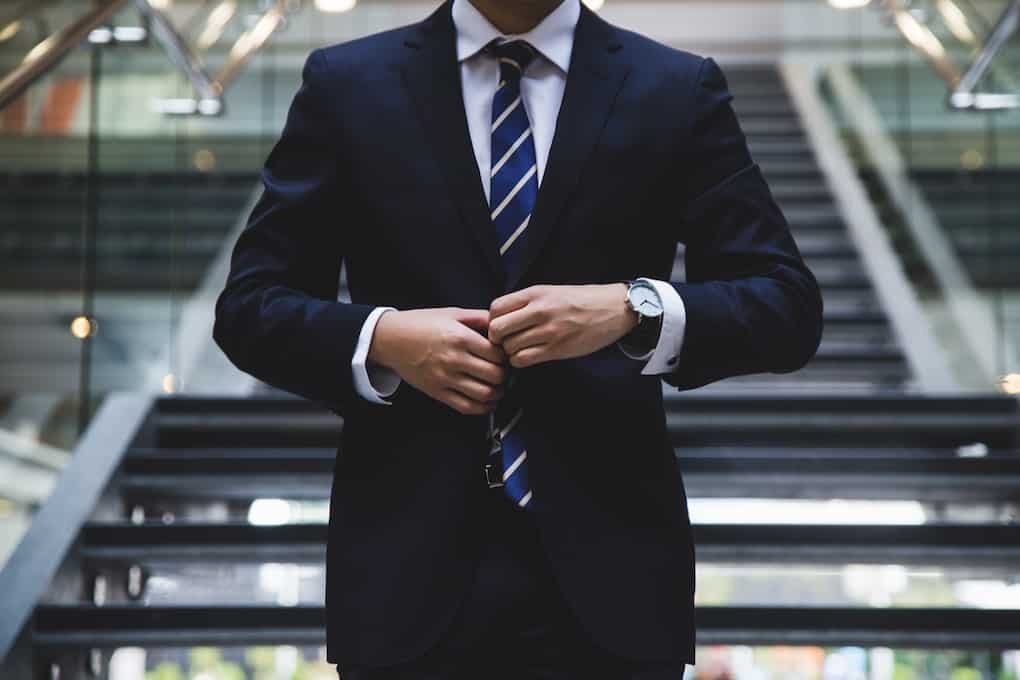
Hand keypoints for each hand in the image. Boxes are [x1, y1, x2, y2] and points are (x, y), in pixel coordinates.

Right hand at [368, 307, 508, 414]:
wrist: (390, 339)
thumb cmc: (421, 324)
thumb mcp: (452, 313)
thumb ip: (479, 317)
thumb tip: (501, 323)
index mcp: (460, 337)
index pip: (497, 354)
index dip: (507, 356)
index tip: (506, 355)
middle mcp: (453, 359)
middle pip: (495, 375)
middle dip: (505, 375)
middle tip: (505, 372)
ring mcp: (445, 378)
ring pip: (484, 394)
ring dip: (498, 393)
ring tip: (498, 387)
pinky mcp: (437, 392)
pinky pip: (466, 407)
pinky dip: (483, 408)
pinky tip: (487, 402)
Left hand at [488, 284, 638, 367]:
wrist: (614, 308)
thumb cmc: (582, 300)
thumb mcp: (551, 291)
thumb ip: (527, 302)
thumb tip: (501, 317)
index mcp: (536, 293)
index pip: (496, 308)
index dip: (492, 320)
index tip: (501, 326)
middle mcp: (539, 310)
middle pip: (497, 329)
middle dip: (497, 339)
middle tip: (505, 341)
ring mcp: (548, 331)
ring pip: (509, 347)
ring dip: (510, 352)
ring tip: (520, 349)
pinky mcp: (557, 349)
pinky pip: (524, 359)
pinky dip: (520, 361)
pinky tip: (529, 356)